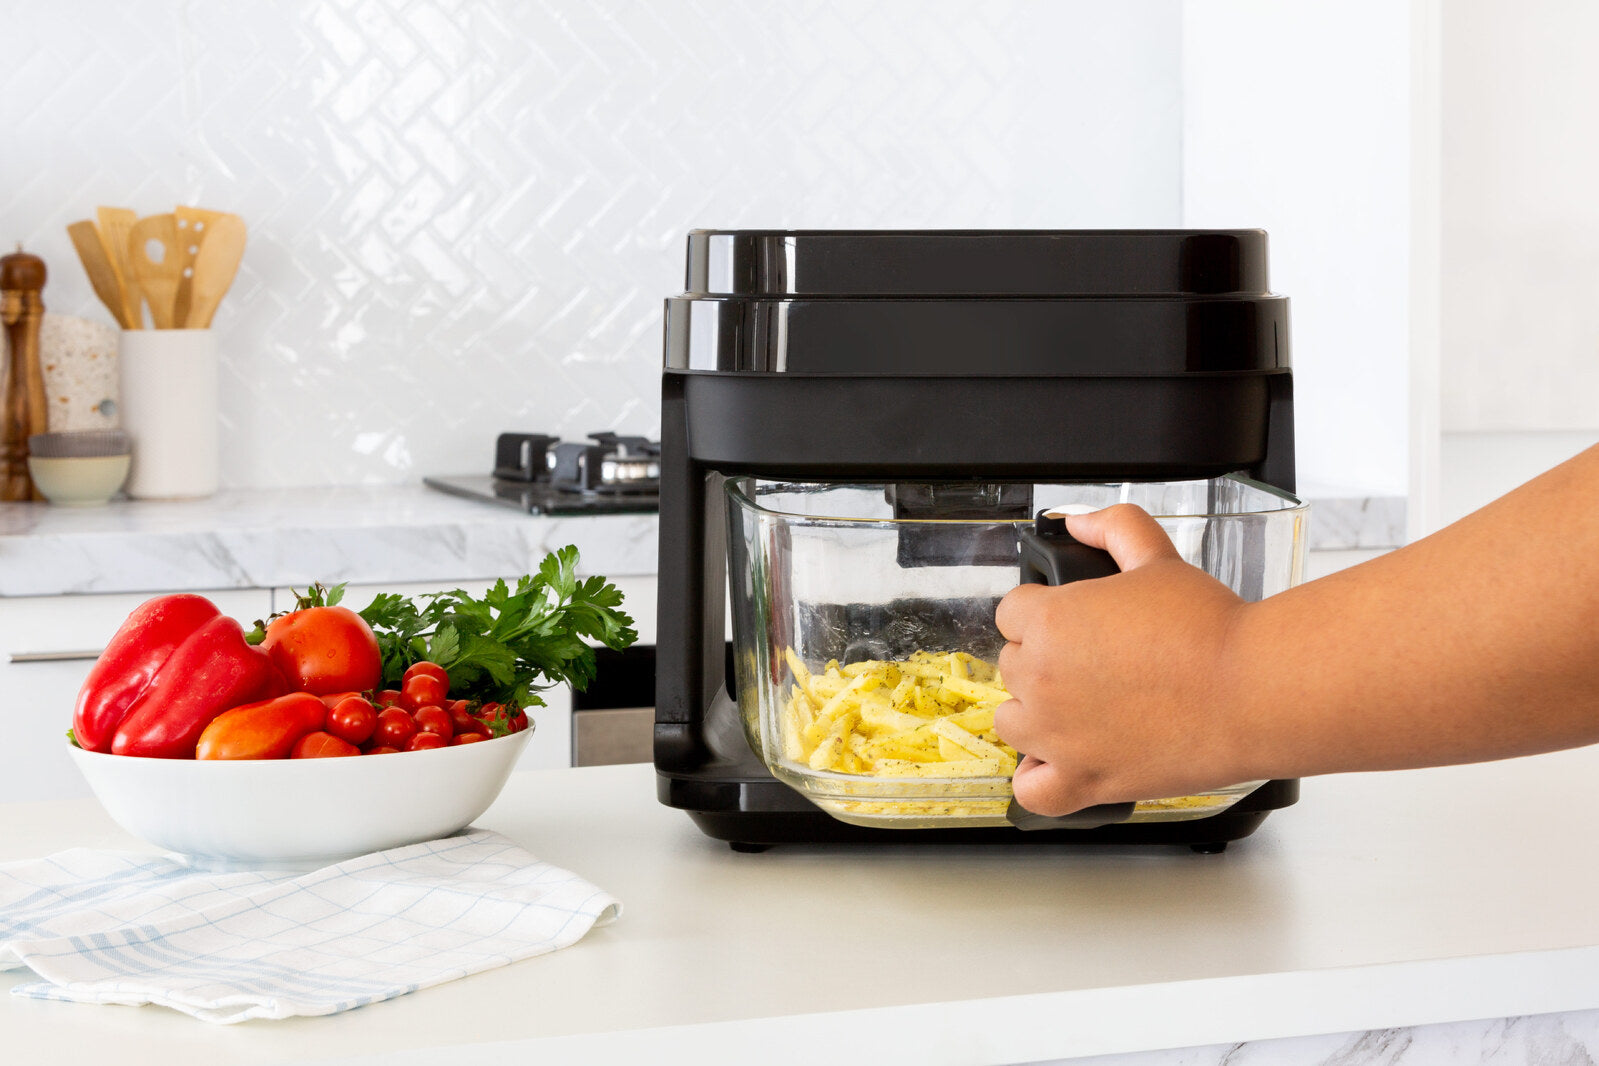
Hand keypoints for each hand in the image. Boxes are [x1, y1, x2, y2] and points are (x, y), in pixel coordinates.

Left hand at [993, 504, 1255, 815]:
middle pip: (1012, 665)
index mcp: (1049, 621)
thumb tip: (1077, 521)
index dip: (1042, 613)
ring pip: (1012, 721)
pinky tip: (1061, 762)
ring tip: (1082, 708)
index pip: (1011, 612)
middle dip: (1046, 660)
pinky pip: (1031, 791)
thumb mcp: (1157, 558)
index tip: (1074, 623)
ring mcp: (1056, 734)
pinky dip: (1039, 779)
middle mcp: (1040, 678)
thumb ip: (1112, 528)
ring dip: (1037, 714)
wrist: (1251, 690)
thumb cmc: (1210, 629)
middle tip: (1096, 662)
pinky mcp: (1083, 780)